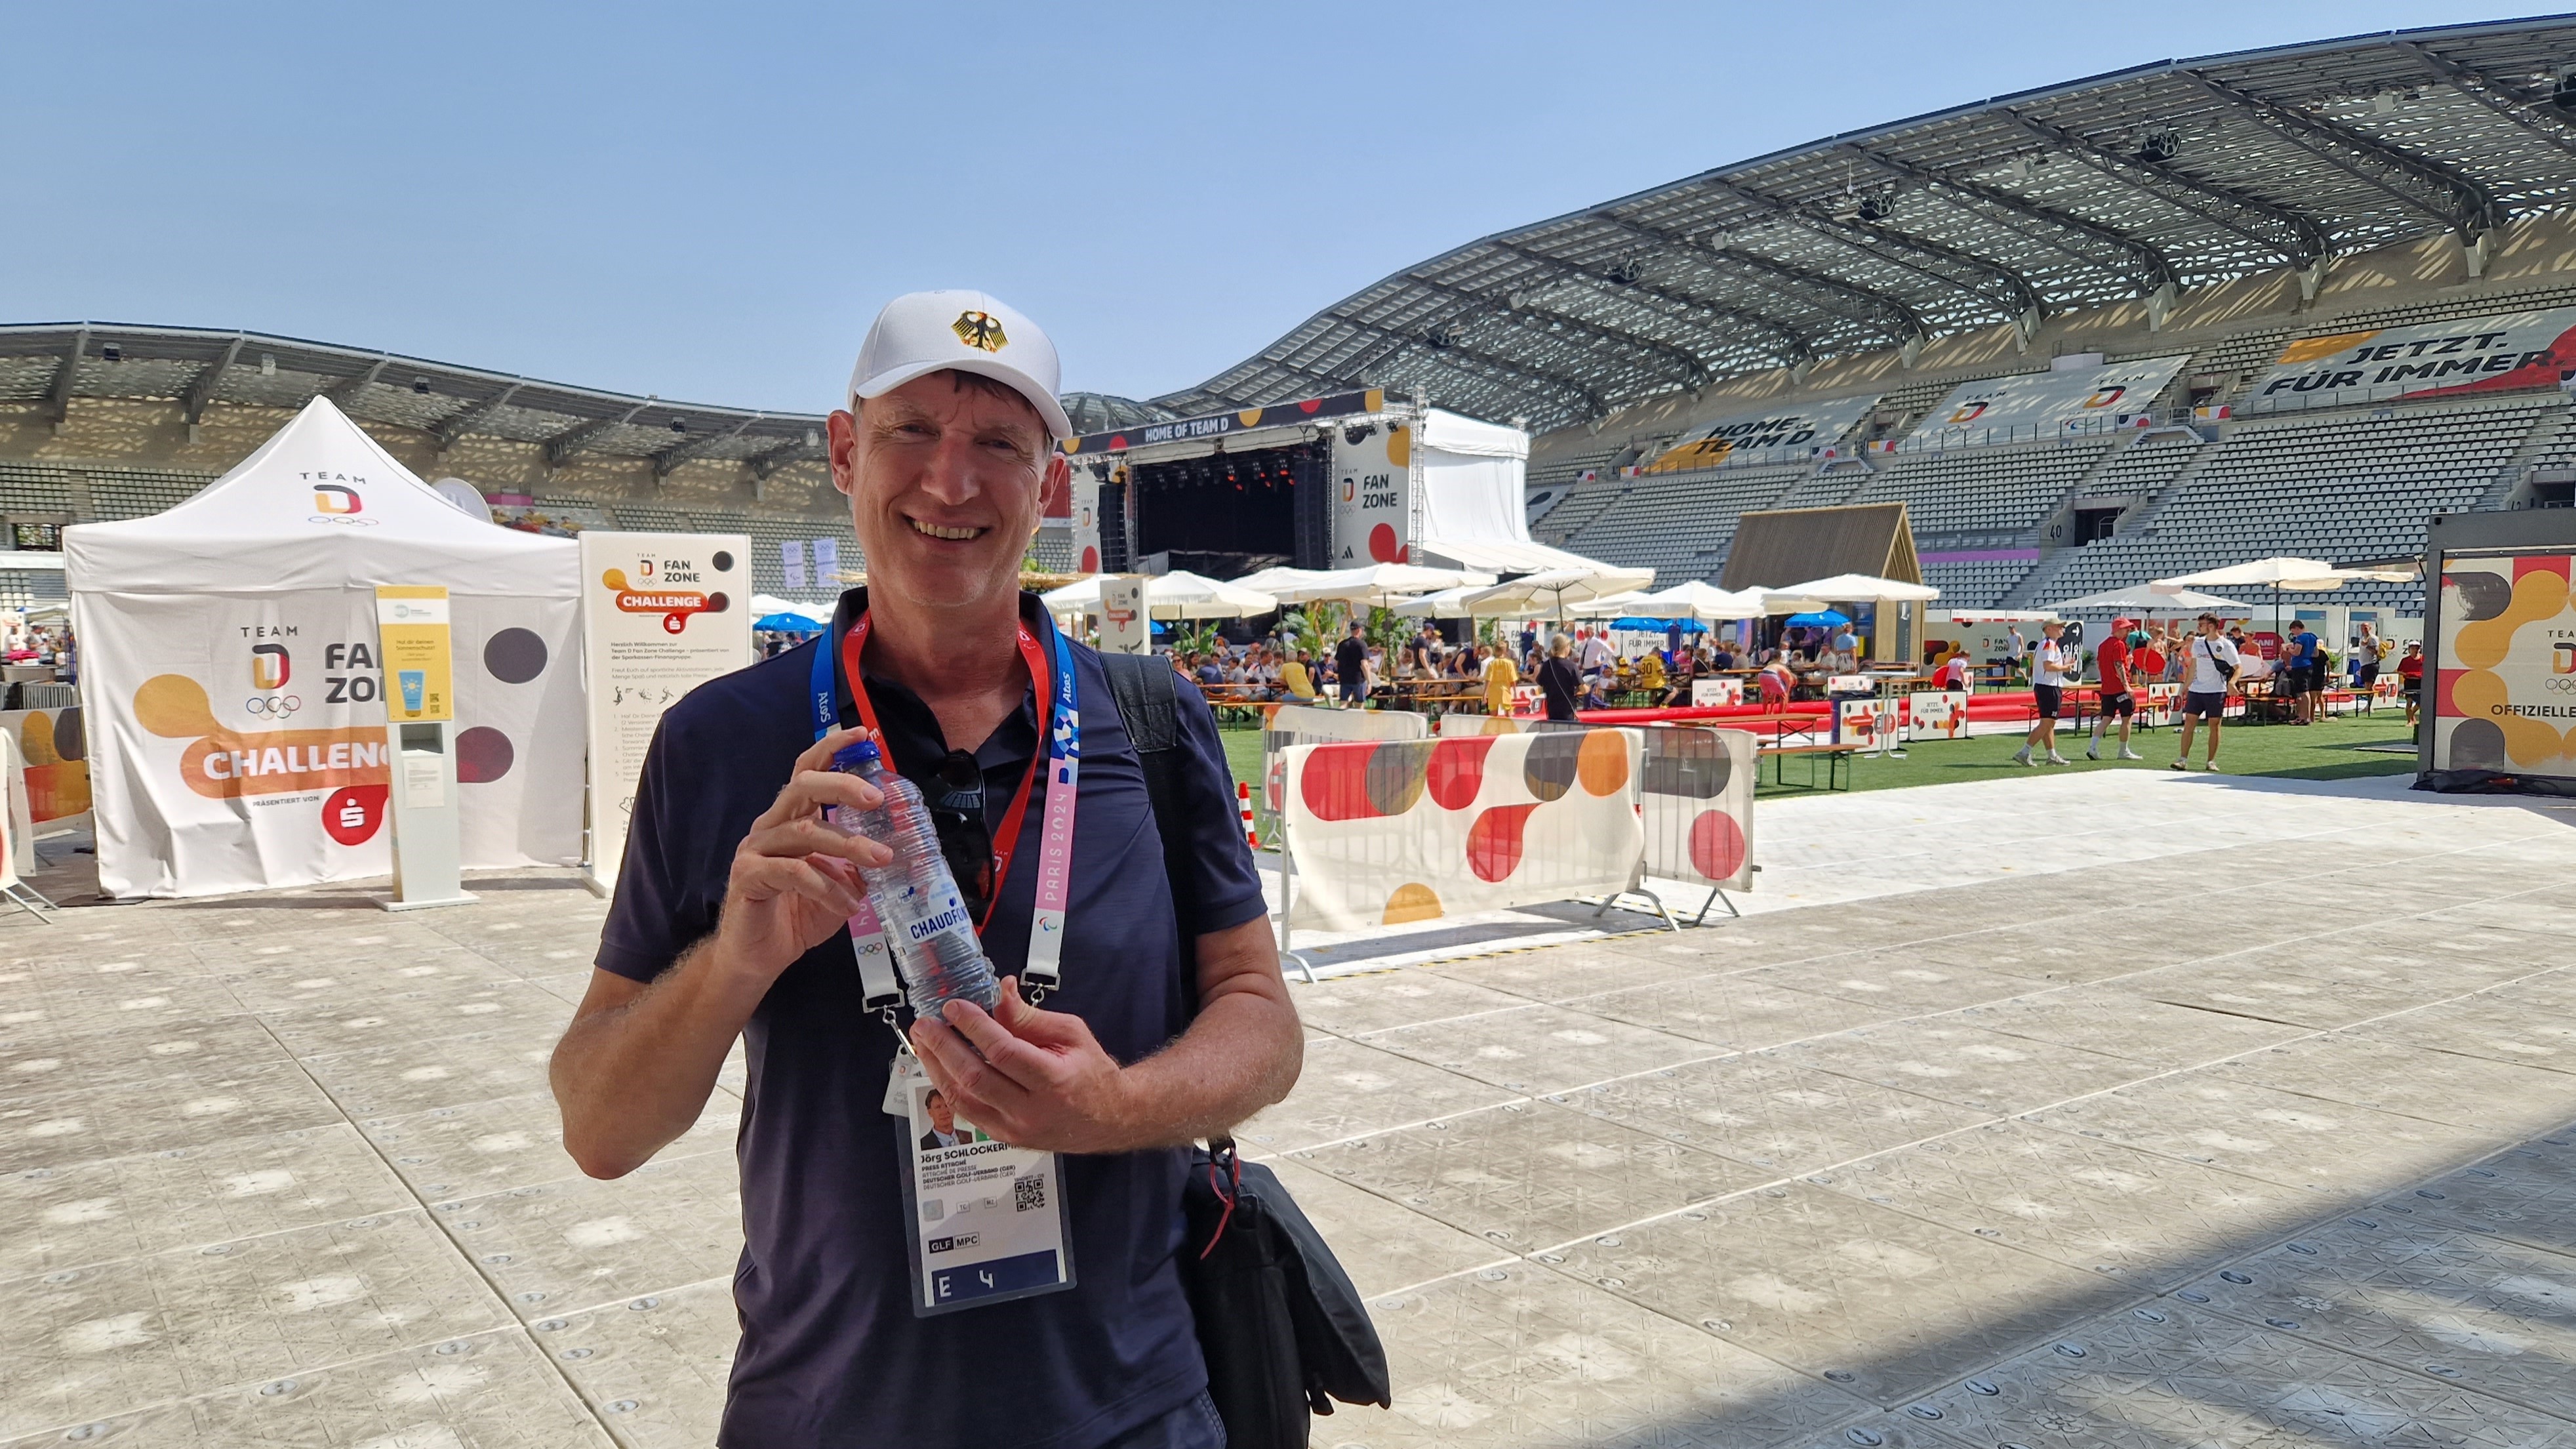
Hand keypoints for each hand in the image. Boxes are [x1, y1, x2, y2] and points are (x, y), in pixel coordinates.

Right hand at [710, 726, 892, 987]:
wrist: (760, 957)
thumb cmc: (797, 915)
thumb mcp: (838, 884)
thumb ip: (856, 862)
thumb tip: (892, 847)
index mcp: (791, 820)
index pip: (807, 772)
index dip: (831, 749)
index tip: (861, 734)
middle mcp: (770, 826)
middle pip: (802, 788)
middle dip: (841, 786)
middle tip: (876, 799)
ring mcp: (754, 849)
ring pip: (804, 832)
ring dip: (847, 846)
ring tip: (881, 861)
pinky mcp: (748, 875)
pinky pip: (792, 871)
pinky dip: (826, 887)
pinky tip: (848, 905)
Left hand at [908, 977, 1136, 1153]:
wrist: (1107, 1118)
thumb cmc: (1091, 1072)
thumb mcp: (1071, 1034)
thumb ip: (1030, 1016)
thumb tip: (1000, 990)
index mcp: (1054, 1080)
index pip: (1004, 1052)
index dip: (974, 1027)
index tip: (954, 1006)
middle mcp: (1032, 1110)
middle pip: (976, 1077)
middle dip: (944, 1046)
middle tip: (926, 1023)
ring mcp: (1015, 1129)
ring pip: (963, 1099)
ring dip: (937, 1067)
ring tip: (923, 1041)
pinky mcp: (1004, 1137)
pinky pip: (966, 1112)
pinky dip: (947, 1086)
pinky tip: (937, 1065)